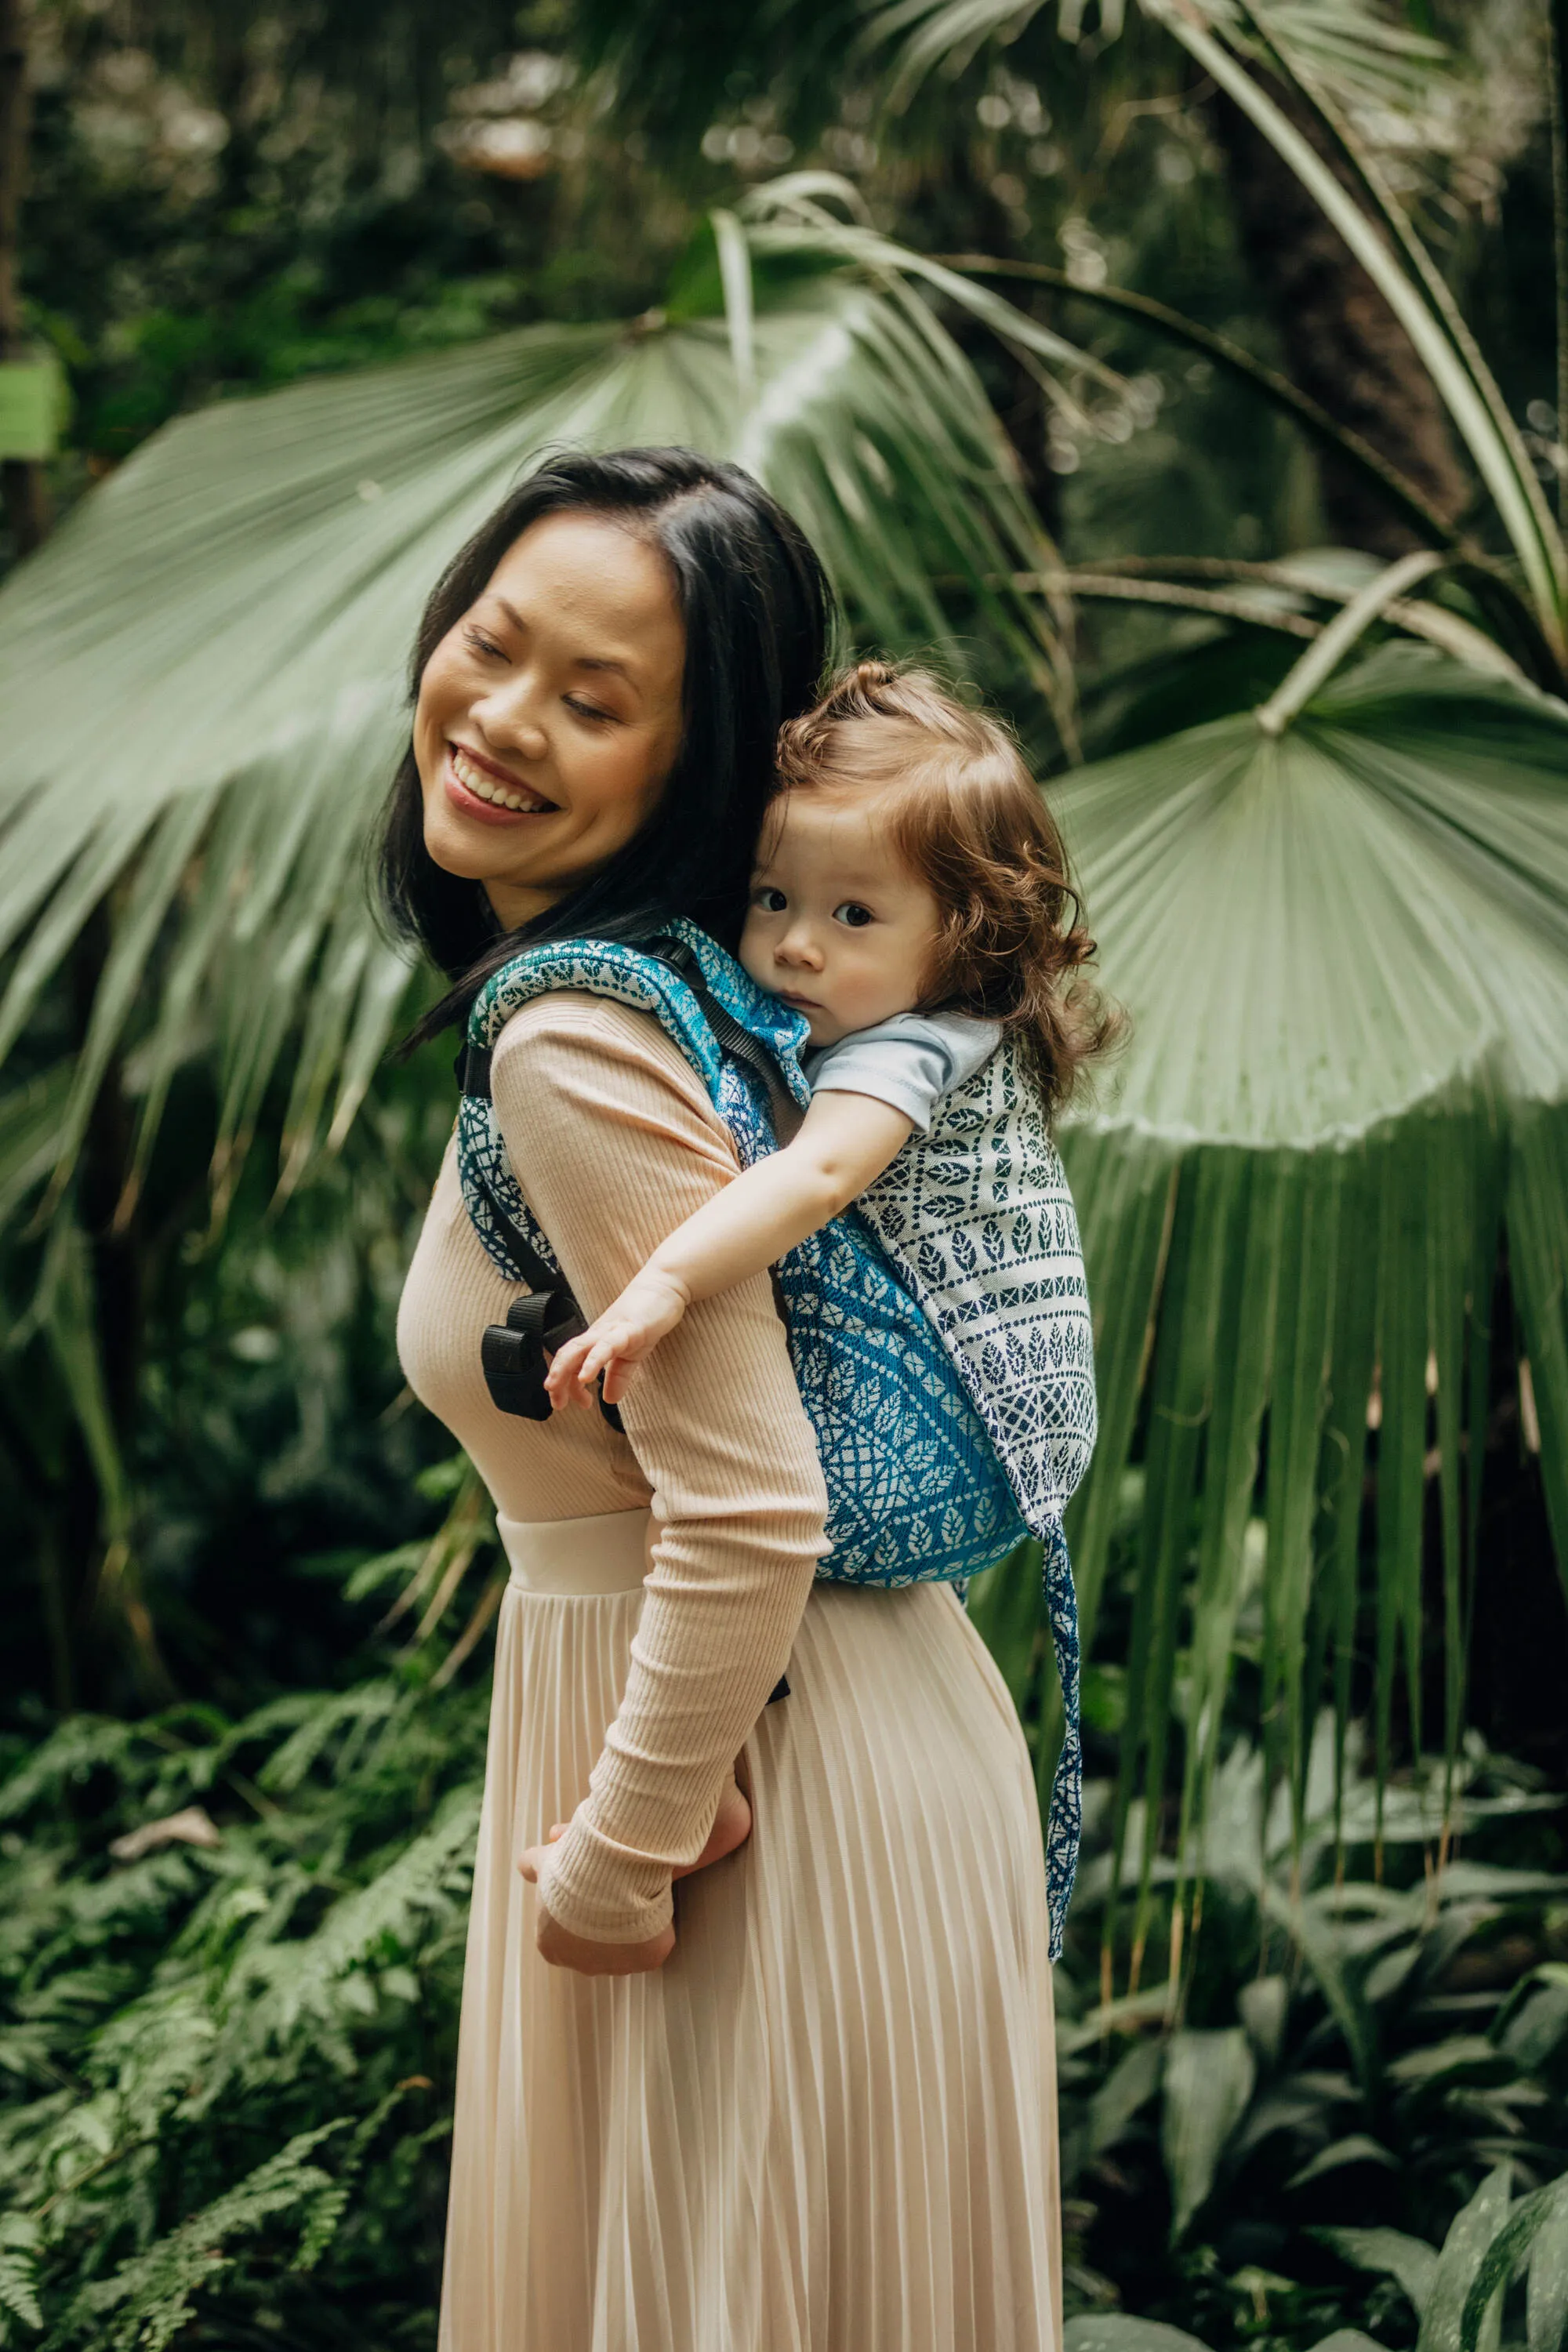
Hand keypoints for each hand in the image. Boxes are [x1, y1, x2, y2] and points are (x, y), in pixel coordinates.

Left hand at [517, 1842, 674, 1973]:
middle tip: (612, 1883)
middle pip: (593, 1943)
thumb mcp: (543, 1861)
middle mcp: (582, 1964)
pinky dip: (656, 1926)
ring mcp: (617, 1966)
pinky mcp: (647, 1959)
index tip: (588, 1886)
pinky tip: (654, 1904)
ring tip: (635, 1892)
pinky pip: (652, 1944)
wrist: (610, 1877)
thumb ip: (531, 1864)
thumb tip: (526, 1864)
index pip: (561, 1933)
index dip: (576, 1908)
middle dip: (602, 1918)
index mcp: (551, 1947)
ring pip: (625, 1946)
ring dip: (631, 1925)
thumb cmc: (573, 1872)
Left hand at [544, 1269, 691, 1409]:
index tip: (568, 1405)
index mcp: (596, 1342)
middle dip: (556, 1380)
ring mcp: (610, 1330)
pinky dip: (592, 1362)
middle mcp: (597, 1335)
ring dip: (563, 1370)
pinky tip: (586, 1377)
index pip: (572, 1364)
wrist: (665, 1286)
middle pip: (567, 1356)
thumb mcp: (633, 1354)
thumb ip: (620, 1376)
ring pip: (578, 1349)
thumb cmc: (646, 1317)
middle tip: (556, 1404)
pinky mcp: (627, 1329)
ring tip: (556, 1389)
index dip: (565, 1386)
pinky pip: (606, 1346)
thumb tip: (610, 1399)